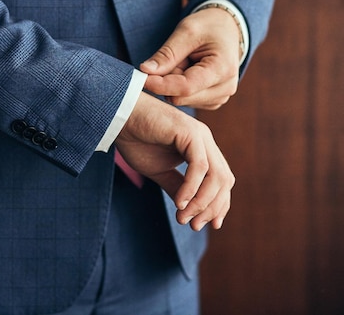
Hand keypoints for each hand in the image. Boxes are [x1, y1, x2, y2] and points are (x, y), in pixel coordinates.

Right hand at [116, 92, 234, 230]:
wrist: (119, 117)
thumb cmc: (136, 139)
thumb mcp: (159, 171)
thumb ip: (177, 187)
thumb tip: (188, 210)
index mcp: (201, 149)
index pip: (221, 181)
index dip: (219, 204)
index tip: (208, 225)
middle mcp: (205, 141)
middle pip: (224, 180)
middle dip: (212, 207)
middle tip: (194, 226)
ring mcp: (200, 136)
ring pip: (216, 176)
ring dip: (202, 202)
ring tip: (184, 218)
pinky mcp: (190, 133)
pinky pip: (199, 167)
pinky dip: (192, 188)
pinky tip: (179, 203)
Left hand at [140, 7, 241, 109]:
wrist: (226, 29)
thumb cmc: (208, 27)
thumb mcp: (186, 31)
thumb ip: (166, 54)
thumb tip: (145, 71)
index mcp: (223, 69)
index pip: (186, 87)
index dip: (161, 85)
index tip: (142, 77)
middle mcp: (225, 88)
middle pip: (181, 97)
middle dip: (168, 80)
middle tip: (171, 59)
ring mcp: (220, 97)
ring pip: (181, 100)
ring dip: (174, 83)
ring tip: (184, 62)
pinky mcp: (212, 101)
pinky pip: (185, 100)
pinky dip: (179, 87)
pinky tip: (188, 71)